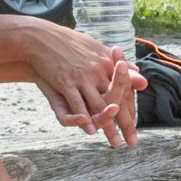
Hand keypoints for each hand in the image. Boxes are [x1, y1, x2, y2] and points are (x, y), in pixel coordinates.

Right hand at [27, 20, 142, 145]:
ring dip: (108, 126)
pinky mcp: (65, 82)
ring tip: (115, 142)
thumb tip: (139, 73)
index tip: (134, 125)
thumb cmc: (69, 43)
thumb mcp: (97, 49)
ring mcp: (82, 77)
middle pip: (115, 100)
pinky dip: (85, 118)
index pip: (124, 90)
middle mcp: (98, 71)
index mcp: (107, 63)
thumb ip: (117, 65)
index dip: (130, 109)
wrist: (41, 38)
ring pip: (99, 105)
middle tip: (132, 142)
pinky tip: (91, 130)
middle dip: (124, 123)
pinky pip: (77, 103)